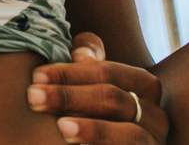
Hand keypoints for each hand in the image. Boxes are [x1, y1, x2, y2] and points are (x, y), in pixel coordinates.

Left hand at [27, 32, 168, 143]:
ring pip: (128, 134)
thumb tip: (80, 52)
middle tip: (33, 97)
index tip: (36, 76)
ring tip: (62, 128)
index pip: (106, 71)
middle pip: (113, 98)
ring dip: (93, 129)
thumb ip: (90, 65)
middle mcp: (156, 114)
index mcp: (144, 86)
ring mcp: (153, 142)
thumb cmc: (99, 118)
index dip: (70, 72)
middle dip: (70, 96)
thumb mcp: (95, 89)